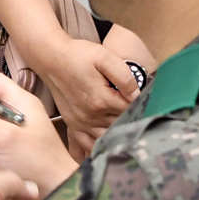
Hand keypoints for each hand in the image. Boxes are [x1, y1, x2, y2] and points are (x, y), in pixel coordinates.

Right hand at [32, 37, 140, 151]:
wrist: (52, 59)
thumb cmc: (78, 55)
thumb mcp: (105, 58)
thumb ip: (124, 77)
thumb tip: (139, 95)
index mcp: (101, 100)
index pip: (131, 110)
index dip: (141, 105)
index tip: (146, 100)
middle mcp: (91, 116)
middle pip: (120, 125)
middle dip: (130, 118)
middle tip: (138, 111)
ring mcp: (80, 122)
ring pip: (107, 136)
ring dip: (117, 131)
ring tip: (125, 123)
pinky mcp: (73, 123)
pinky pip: (88, 142)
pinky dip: (99, 143)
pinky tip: (107, 140)